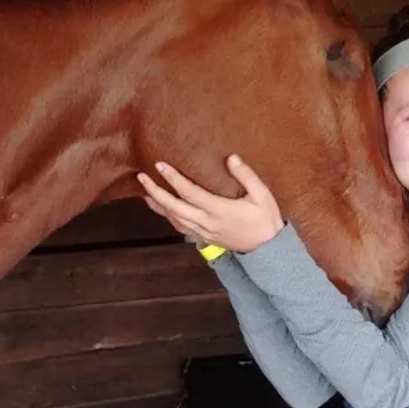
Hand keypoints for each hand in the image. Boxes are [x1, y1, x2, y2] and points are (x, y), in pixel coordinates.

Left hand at [136, 155, 283, 253]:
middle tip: (142, 178)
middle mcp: (207, 222)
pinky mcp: (204, 237)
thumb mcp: (262, 195)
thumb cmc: (265, 219)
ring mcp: (204, 232)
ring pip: (174, 219)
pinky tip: (163, 210)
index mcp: (219, 210)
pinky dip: (168, 217)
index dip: (173, 179)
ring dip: (158, 206)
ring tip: (145, 192)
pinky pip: (181, 227)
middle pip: (174, 207)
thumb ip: (246, 176)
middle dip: (156, 192)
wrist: (266, 249)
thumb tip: (231, 158)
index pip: (190, 192)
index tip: (160, 165)